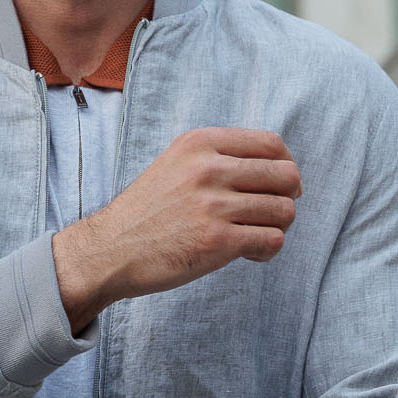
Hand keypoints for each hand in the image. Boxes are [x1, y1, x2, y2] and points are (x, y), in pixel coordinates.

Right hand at [51, 127, 300, 332]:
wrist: (110, 250)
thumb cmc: (147, 212)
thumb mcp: (177, 164)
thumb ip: (218, 157)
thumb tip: (277, 167)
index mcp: (200, 144)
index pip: (272, 145)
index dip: (286, 166)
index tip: (280, 185)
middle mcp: (209, 169)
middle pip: (286, 176)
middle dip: (287, 198)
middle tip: (271, 214)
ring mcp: (213, 206)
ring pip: (284, 211)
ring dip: (278, 227)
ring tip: (256, 236)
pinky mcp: (216, 242)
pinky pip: (272, 241)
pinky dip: (268, 250)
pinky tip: (250, 253)